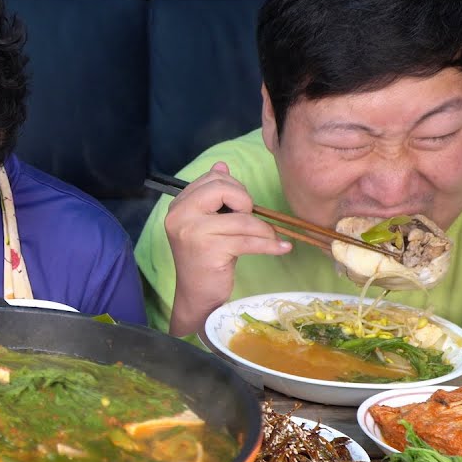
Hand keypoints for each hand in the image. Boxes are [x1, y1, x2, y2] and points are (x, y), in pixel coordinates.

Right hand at [163, 162, 290, 335]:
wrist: (197, 296)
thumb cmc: (205, 258)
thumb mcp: (206, 222)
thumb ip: (211, 195)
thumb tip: (221, 165)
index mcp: (178, 205)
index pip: (213, 179)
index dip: (234, 189)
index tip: (240, 208)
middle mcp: (180, 215)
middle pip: (224, 188)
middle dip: (245, 202)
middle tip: (250, 221)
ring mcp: (193, 232)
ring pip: (242, 218)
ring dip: (263, 228)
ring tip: (271, 238)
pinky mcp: (210, 250)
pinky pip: (249, 240)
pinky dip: (270, 244)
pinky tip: (282, 248)